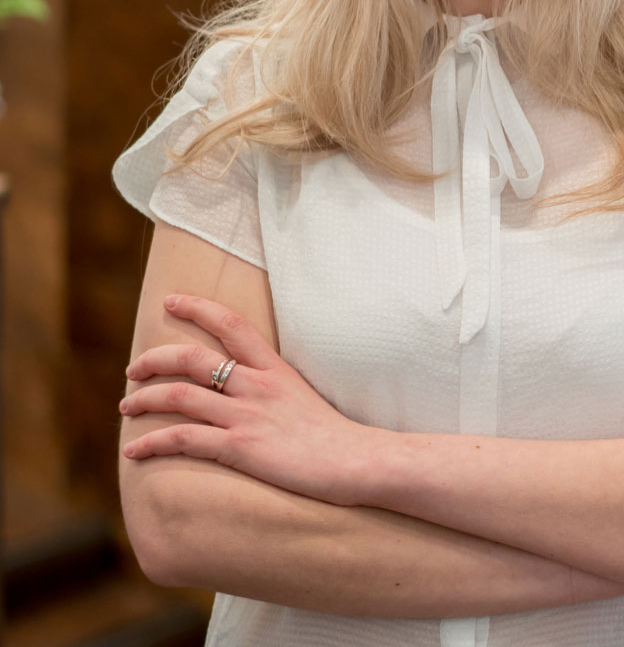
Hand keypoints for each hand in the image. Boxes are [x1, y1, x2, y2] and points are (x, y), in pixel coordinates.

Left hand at [120, 294, 378, 505]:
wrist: (356, 461)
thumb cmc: (336, 437)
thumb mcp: (305, 397)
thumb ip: (275, 388)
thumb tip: (254, 388)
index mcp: (275, 369)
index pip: (232, 324)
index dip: (197, 307)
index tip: (171, 302)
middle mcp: (257, 385)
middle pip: (192, 358)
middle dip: (154, 359)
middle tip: (133, 369)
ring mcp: (247, 415)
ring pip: (178, 396)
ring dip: (143, 399)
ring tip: (126, 406)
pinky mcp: (239, 446)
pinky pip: (182, 439)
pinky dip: (151, 442)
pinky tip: (134, 450)